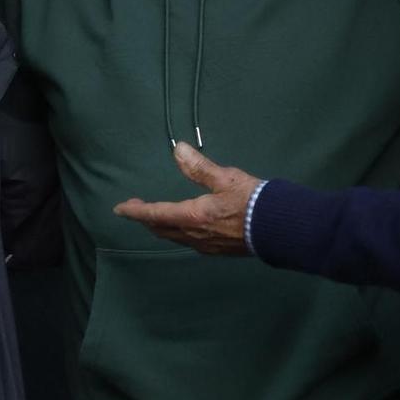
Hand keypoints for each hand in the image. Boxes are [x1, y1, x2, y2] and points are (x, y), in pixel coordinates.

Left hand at [113, 142, 261, 256]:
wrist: (280, 228)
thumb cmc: (253, 201)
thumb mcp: (226, 178)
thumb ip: (200, 166)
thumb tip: (178, 149)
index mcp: (192, 216)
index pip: (154, 214)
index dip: (135, 211)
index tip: (119, 209)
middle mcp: (195, 235)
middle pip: (162, 229)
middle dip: (147, 219)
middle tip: (136, 208)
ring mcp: (207, 246)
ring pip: (176, 237)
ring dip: (162, 226)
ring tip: (157, 216)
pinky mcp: (219, 250)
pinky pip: (190, 242)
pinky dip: (179, 232)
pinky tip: (186, 227)